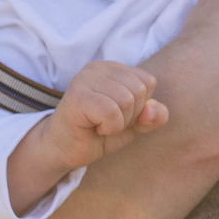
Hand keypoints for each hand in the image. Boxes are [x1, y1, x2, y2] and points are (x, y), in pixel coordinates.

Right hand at [50, 61, 166, 167]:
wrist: (65, 150)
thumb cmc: (98, 133)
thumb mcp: (135, 124)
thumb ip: (153, 116)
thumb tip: (152, 109)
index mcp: (113, 68)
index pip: (148, 82)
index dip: (140, 107)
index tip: (117, 115)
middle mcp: (98, 68)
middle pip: (139, 90)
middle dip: (130, 115)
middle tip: (106, 122)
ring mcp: (84, 79)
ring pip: (126, 100)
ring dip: (118, 123)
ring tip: (99, 124)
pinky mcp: (76, 97)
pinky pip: (111, 111)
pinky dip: (109, 126)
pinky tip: (94, 128)